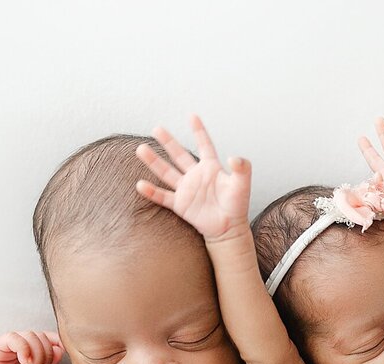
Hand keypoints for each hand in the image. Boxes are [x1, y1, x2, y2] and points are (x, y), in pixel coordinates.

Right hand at [0, 331, 64, 363]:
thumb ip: (51, 361)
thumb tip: (61, 348)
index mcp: (33, 344)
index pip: (49, 335)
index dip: (57, 342)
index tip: (62, 354)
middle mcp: (22, 340)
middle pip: (41, 336)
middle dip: (46, 354)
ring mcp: (10, 341)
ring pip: (30, 335)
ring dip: (36, 354)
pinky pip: (13, 338)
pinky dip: (23, 349)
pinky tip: (25, 362)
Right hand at [135, 114, 250, 240]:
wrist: (229, 228)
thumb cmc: (237, 205)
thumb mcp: (242, 185)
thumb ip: (242, 169)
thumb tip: (234, 157)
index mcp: (211, 167)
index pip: (204, 145)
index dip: (199, 131)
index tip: (192, 116)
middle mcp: (195, 175)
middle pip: (179, 155)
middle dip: (168, 142)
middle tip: (157, 128)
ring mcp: (186, 189)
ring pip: (166, 172)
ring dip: (154, 161)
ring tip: (141, 149)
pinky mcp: (180, 204)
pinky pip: (163, 196)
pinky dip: (152, 192)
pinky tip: (140, 185)